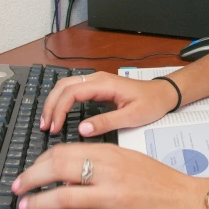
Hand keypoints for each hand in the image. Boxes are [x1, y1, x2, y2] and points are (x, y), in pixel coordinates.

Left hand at [13, 143, 208, 208]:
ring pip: (62, 198)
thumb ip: (99, 160)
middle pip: (57, 169)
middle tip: (17, 187)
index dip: (41, 161)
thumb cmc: (159, 180)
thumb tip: (66, 168)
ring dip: (36, 203)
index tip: (31, 170)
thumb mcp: (128, 158)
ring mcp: (110, 199)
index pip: (64, 151)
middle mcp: (108, 173)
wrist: (186, 202)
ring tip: (23, 207)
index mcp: (111, 153)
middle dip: (31, 179)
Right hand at [40, 71, 178, 135]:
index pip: (72, 92)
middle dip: (51, 105)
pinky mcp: (96, 87)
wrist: (163, 94)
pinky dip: (61, 101)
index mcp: (104, 84)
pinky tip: (59, 114)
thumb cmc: (151, 103)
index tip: (55, 128)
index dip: (59, 110)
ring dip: (54, 102)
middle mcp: (97, 79)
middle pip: (63, 86)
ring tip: (48, 122)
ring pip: (65, 86)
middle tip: (45, 126)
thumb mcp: (132, 117)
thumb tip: (82, 130)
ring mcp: (96, 81)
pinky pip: (72, 90)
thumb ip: (106, 122)